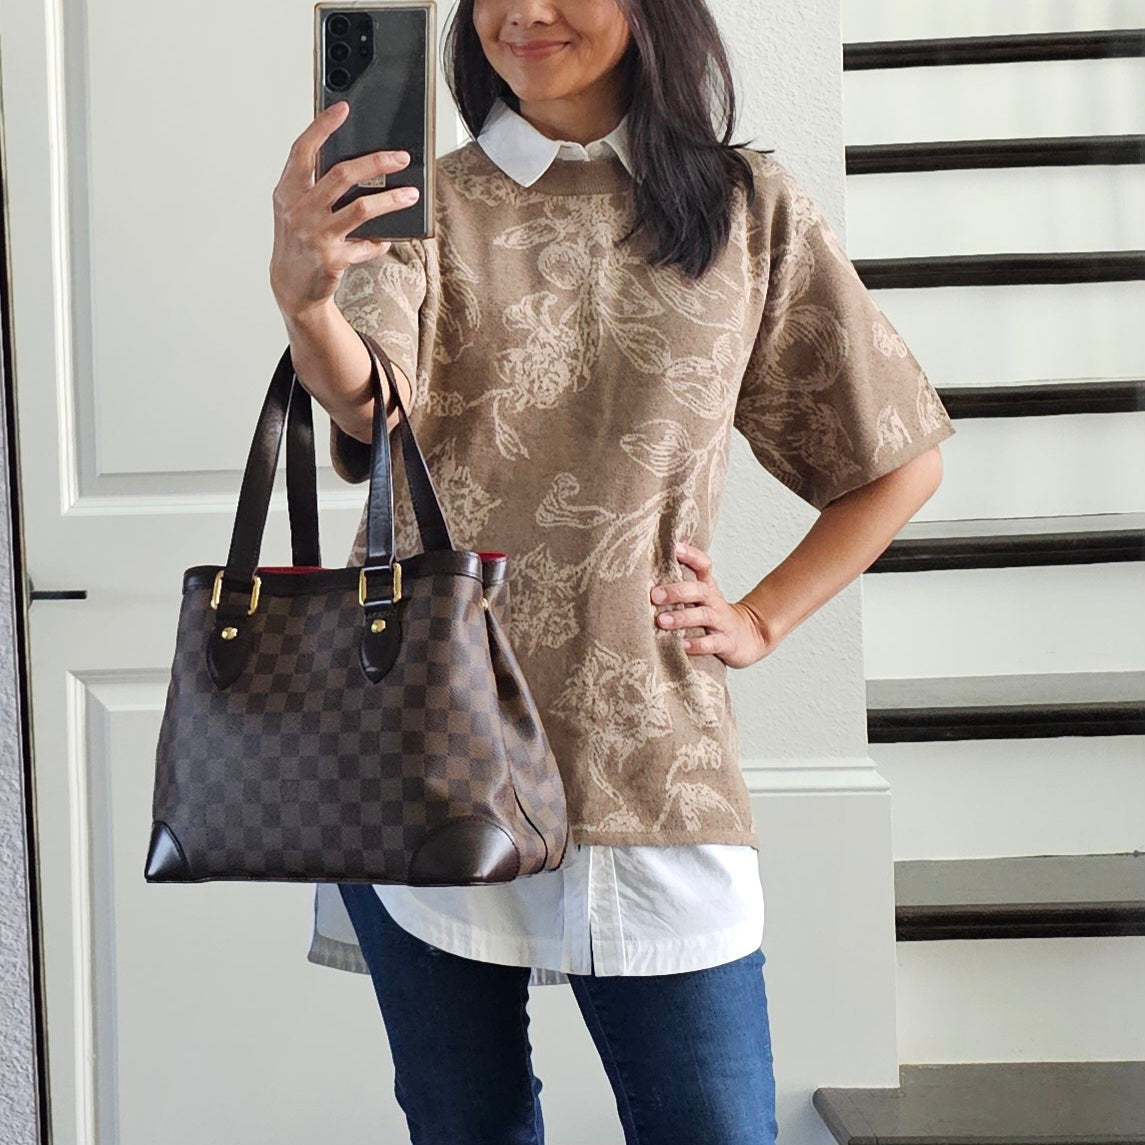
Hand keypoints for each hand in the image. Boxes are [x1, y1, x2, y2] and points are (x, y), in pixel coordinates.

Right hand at [269, 100, 419, 318]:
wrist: (291, 288)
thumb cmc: (297, 243)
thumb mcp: (294, 210)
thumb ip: (313, 187)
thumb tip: (354, 165)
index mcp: (287, 192)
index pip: (303, 151)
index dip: (322, 127)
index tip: (343, 109)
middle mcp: (299, 211)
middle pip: (342, 175)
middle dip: (375, 162)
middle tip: (400, 156)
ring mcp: (316, 235)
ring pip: (362, 209)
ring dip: (391, 200)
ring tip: (411, 194)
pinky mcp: (332, 259)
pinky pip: (367, 244)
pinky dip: (379, 240)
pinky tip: (386, 237)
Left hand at [650, 541, 776, 668]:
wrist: (749, 636)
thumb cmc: (712, 615)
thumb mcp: (700, 597)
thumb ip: (679, 586)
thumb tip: (642, 576)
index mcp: (707, 587)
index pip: (703, 565)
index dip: (691, 555)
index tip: (675, 547)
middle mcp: (714, 602)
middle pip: (699, 590)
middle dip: (677, 591)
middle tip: (655, 595)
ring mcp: (721, 622)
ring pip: (704, 616)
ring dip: (682, 618)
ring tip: (661, 621)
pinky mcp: (726, 643)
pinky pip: (712, 643)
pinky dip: (697, 644)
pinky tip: (681, 646)